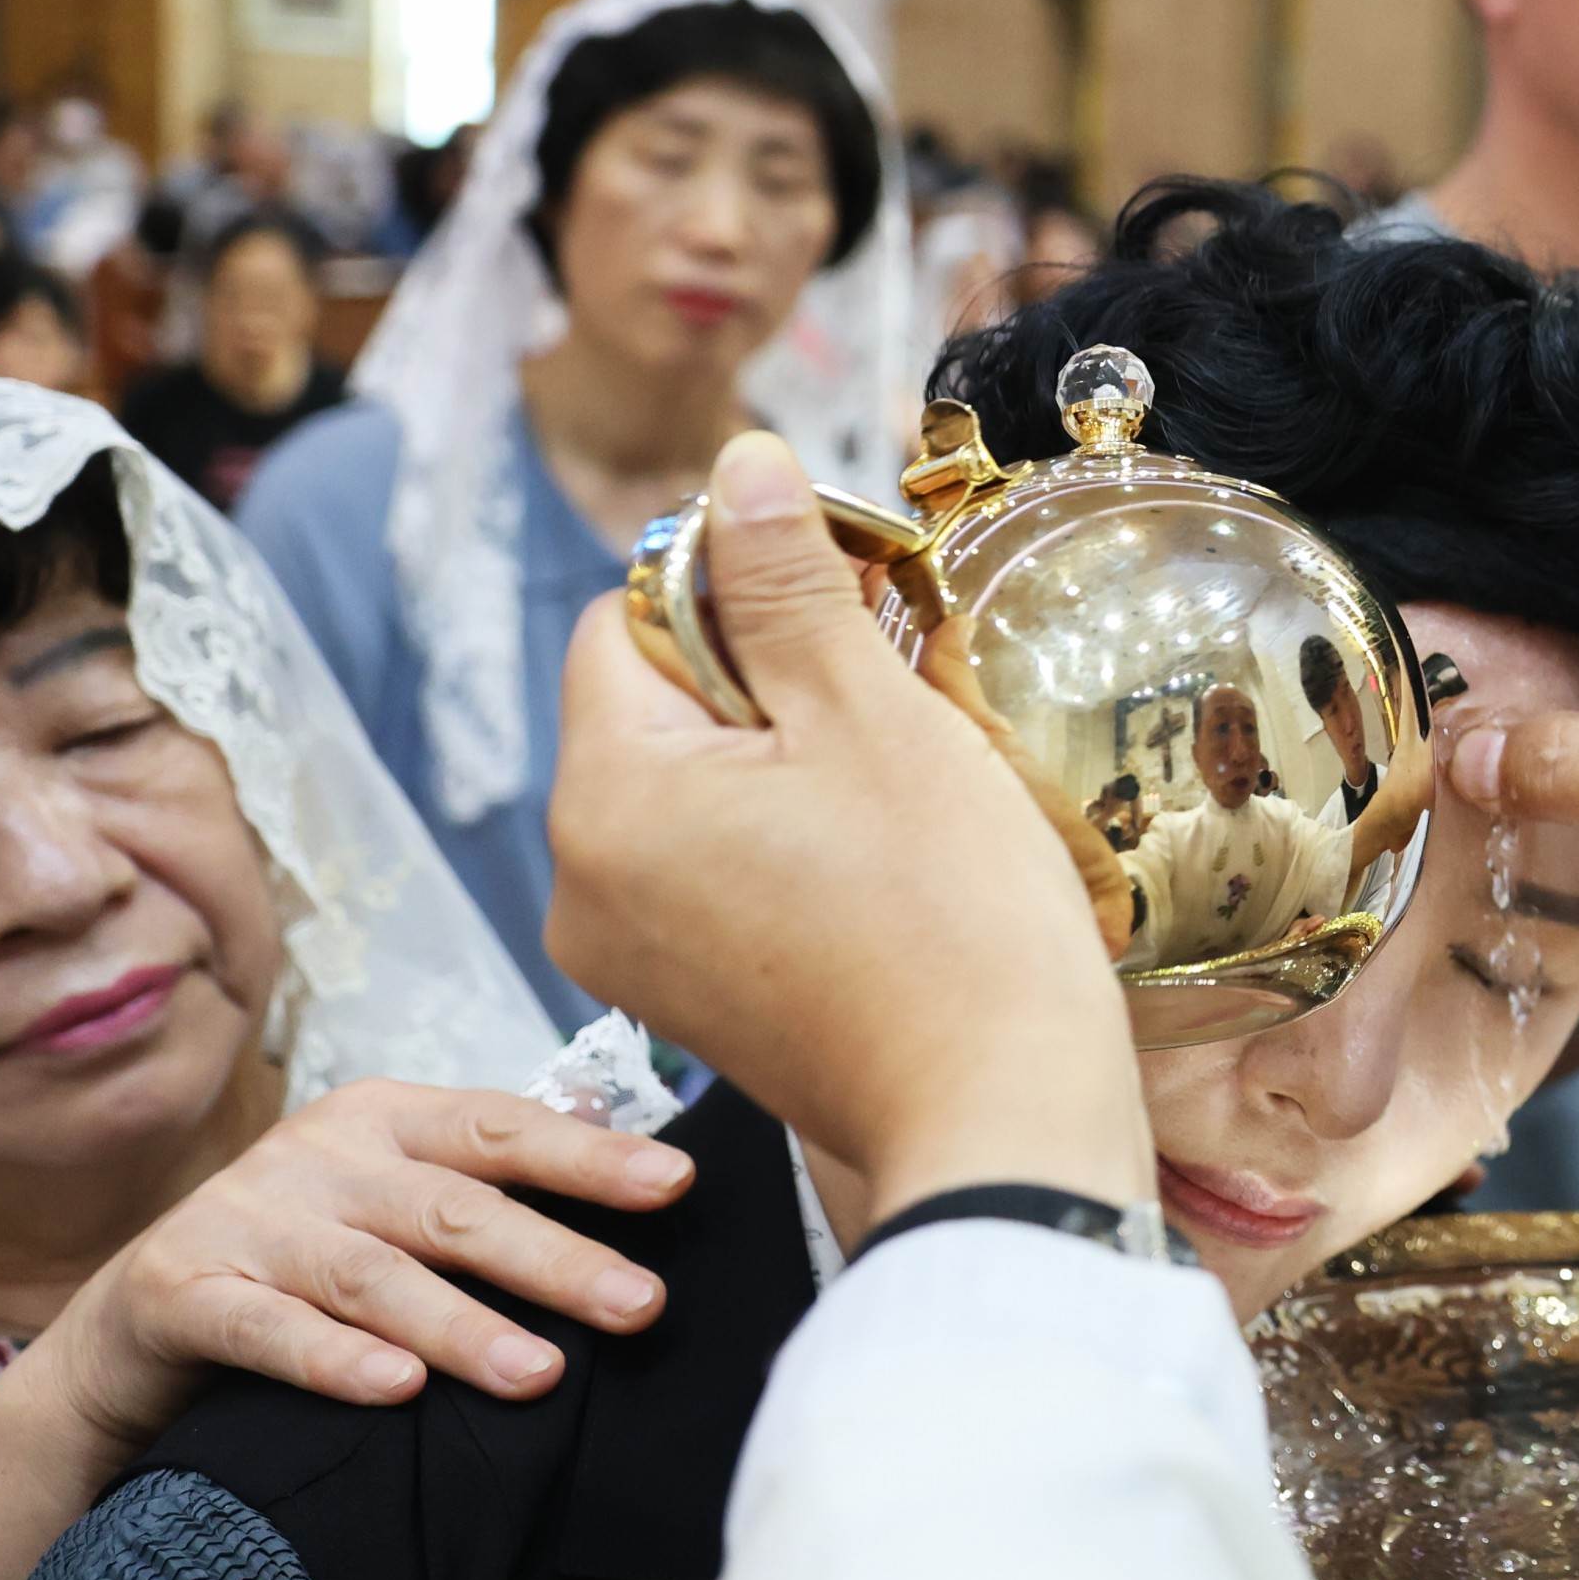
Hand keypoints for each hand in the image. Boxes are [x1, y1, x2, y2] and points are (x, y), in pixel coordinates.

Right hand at [28, 1080, 691, 1455]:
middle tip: (640, 1306)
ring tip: (539, 1375)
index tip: (675, 1186)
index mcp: (382, 1123)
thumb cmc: (300, 1262)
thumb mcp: (391, 1200)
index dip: (588, 1156)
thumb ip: (489, 1179)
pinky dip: (334, 1360)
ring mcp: (244, 1223)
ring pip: (371, 1277)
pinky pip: (267, 1331)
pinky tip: (396, 1390)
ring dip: (460, 1327)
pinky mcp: (181, 1295)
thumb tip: (633, 1150)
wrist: (130, 1328)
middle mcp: (315, 1159)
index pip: (501, 1130)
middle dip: (554, 1259)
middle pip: (451, 1210)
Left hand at [547, 430, 1147, 1216]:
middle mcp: (582, 880)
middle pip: (656, 704)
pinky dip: (787, 840)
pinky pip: (714, 868)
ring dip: (788, 760)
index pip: (626, 615)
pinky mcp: (688, 1000)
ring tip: (899, 793)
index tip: (852, 609)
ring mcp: (629, 953)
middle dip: (770, 678)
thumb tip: (734, 464)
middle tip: (895, 703)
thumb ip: (785, 583)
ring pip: (692, 788)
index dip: (737, 585)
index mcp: (605, 796)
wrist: (996, 1115)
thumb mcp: (871, 715)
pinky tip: (881, 865)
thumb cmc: (948, 917)